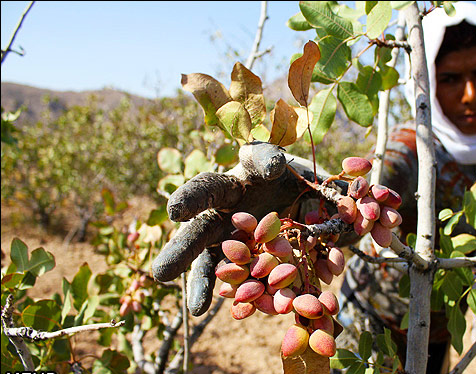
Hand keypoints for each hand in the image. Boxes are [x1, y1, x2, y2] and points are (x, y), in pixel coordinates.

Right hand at [151, 141, 342, 315]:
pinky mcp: (260, 268)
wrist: (302, 197)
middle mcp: (224, 222)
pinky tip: (241, 312)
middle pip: (199, 236)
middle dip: (182, 253)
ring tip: (195, 309)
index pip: (206, 191)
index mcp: (226, 191)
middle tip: (160, 272)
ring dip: (209, 286)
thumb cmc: (279, 173)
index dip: (190, 199)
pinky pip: (254, 283)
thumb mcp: (273, 161)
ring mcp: (240, 249)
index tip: (175, 211)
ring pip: (219, 268)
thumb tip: (274, 165)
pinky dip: (254, 296)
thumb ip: (268, 159)